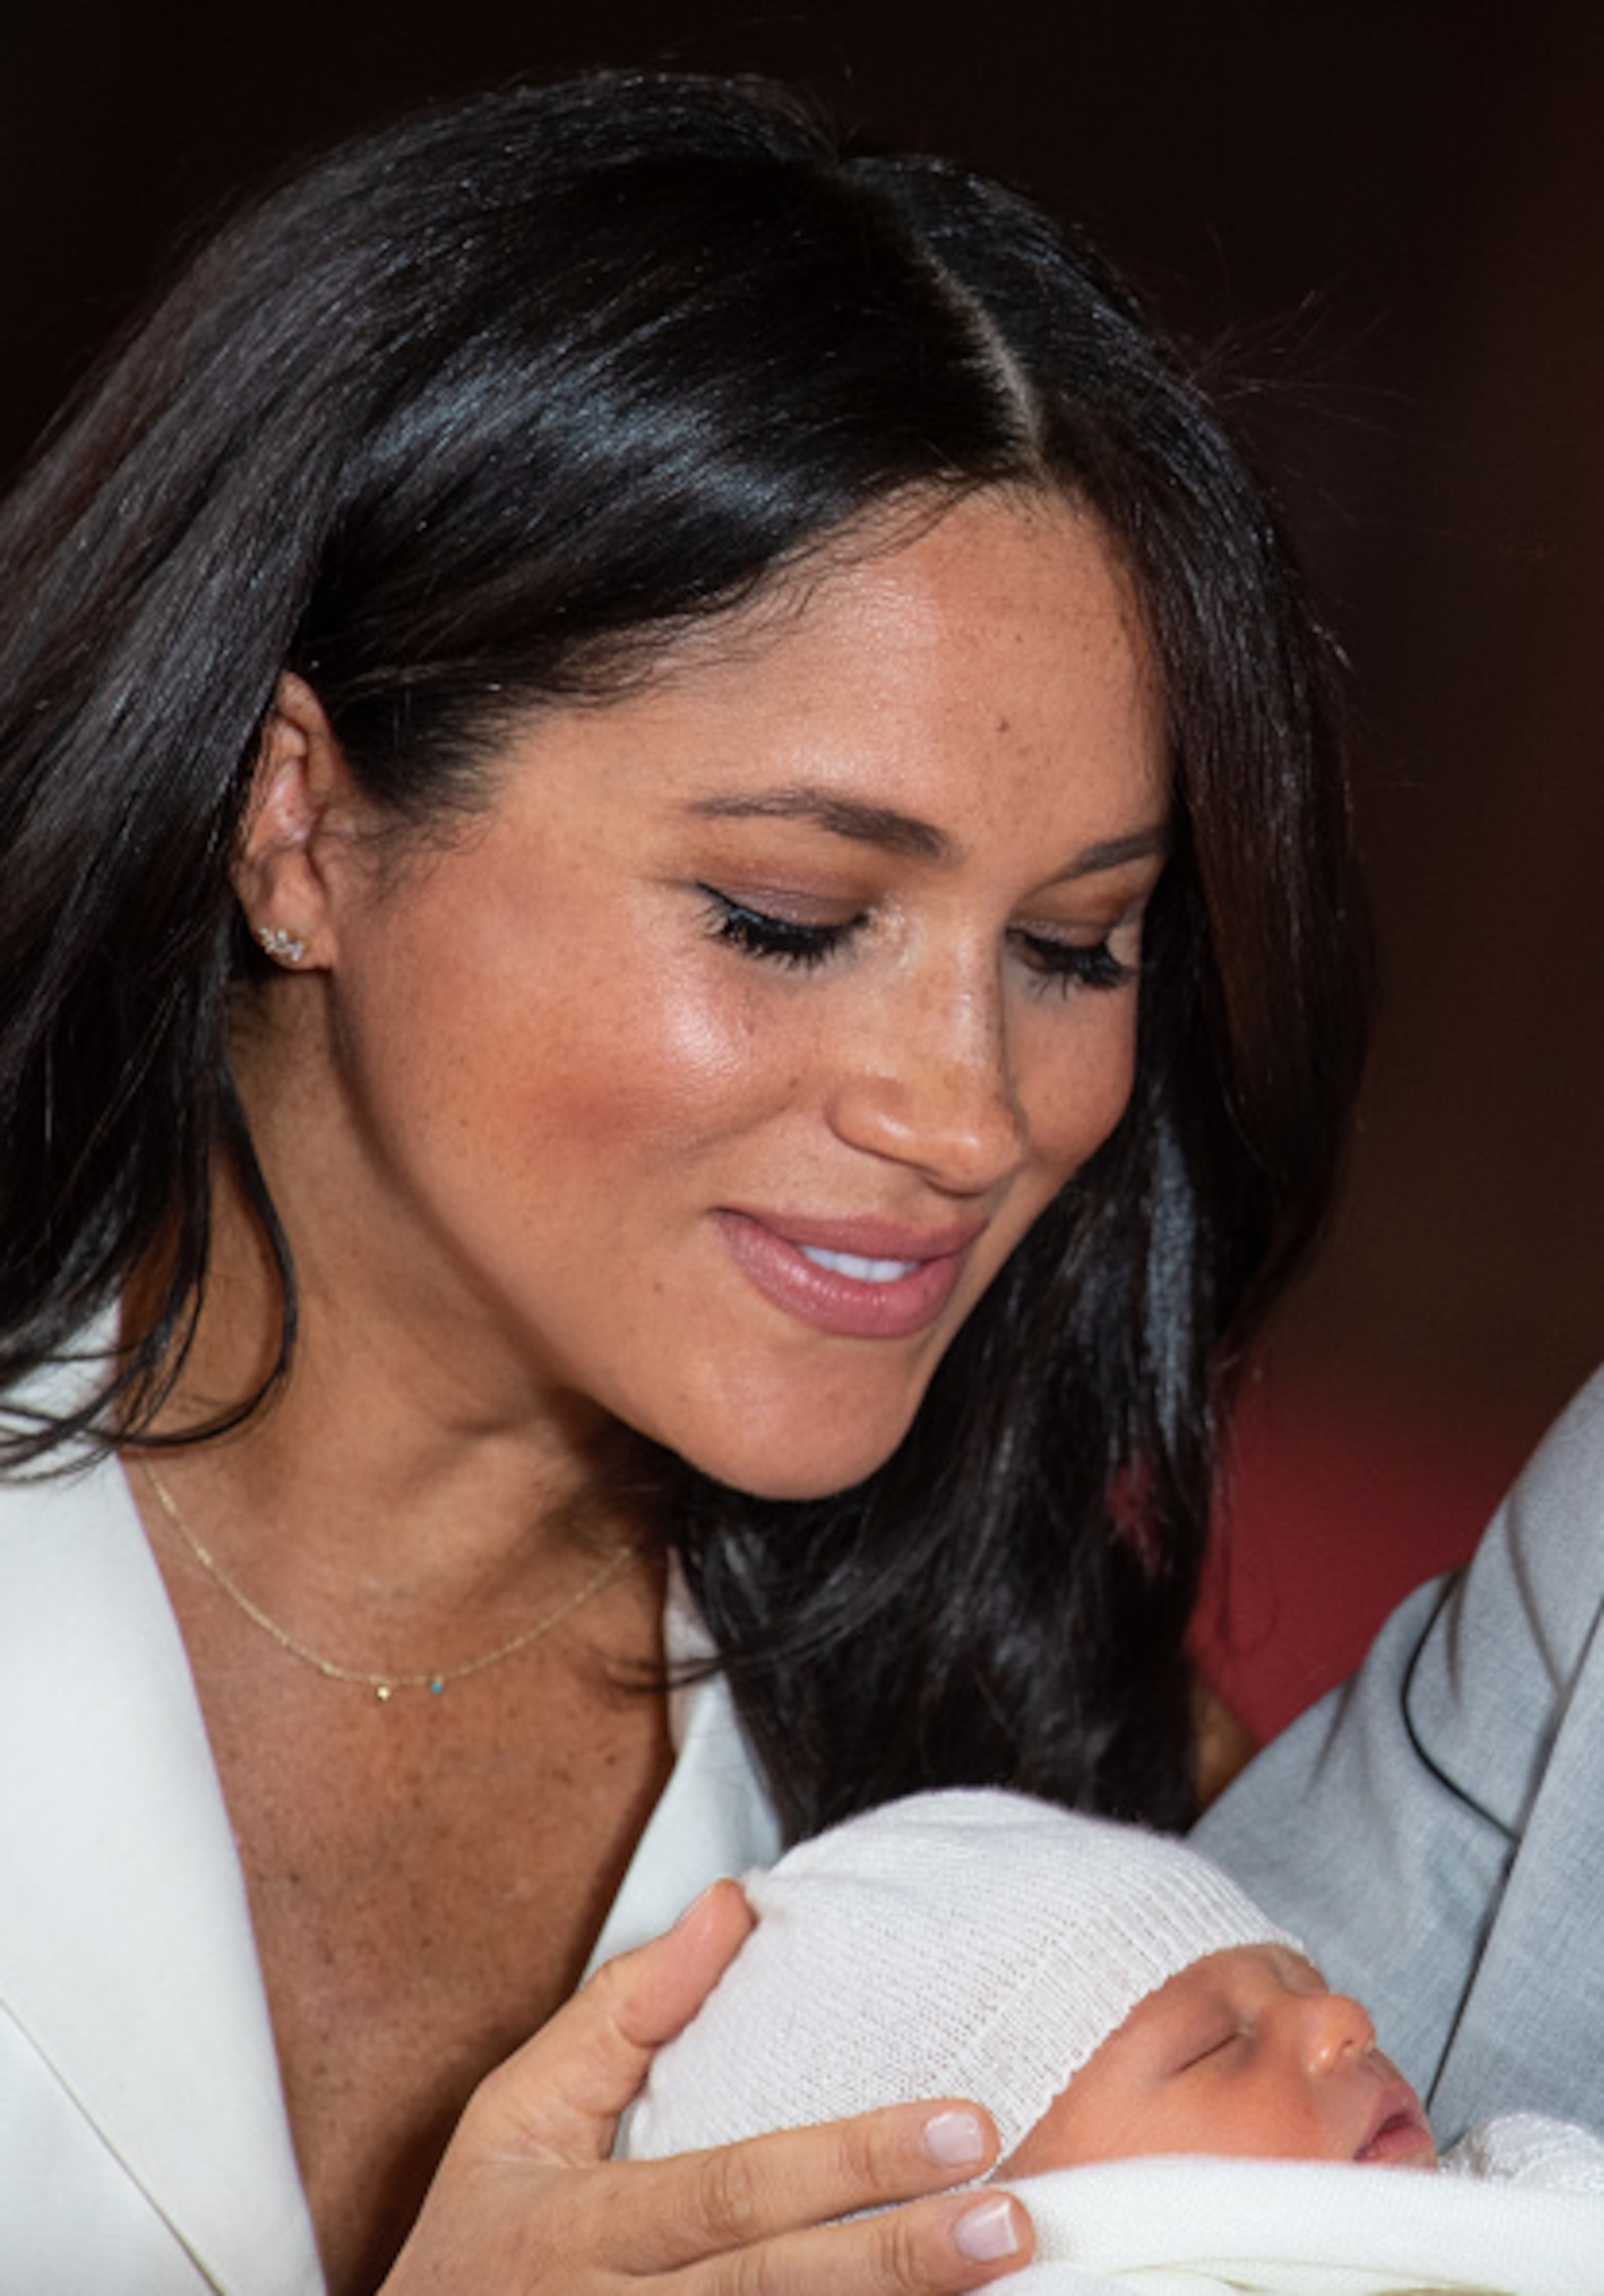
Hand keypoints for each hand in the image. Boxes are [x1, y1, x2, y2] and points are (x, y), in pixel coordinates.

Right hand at [381, 1879, 1032, 2291]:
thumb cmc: (475, 2250)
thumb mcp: (515, 2119)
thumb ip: (622, 2013)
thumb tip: (730, 1907)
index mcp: (578, 2229)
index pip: (735, 2188)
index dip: (850, 2164)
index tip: (963, 2126)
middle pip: (773, 2290)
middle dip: (900, 2259)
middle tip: (1015, 2219)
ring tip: (1004, 2287)